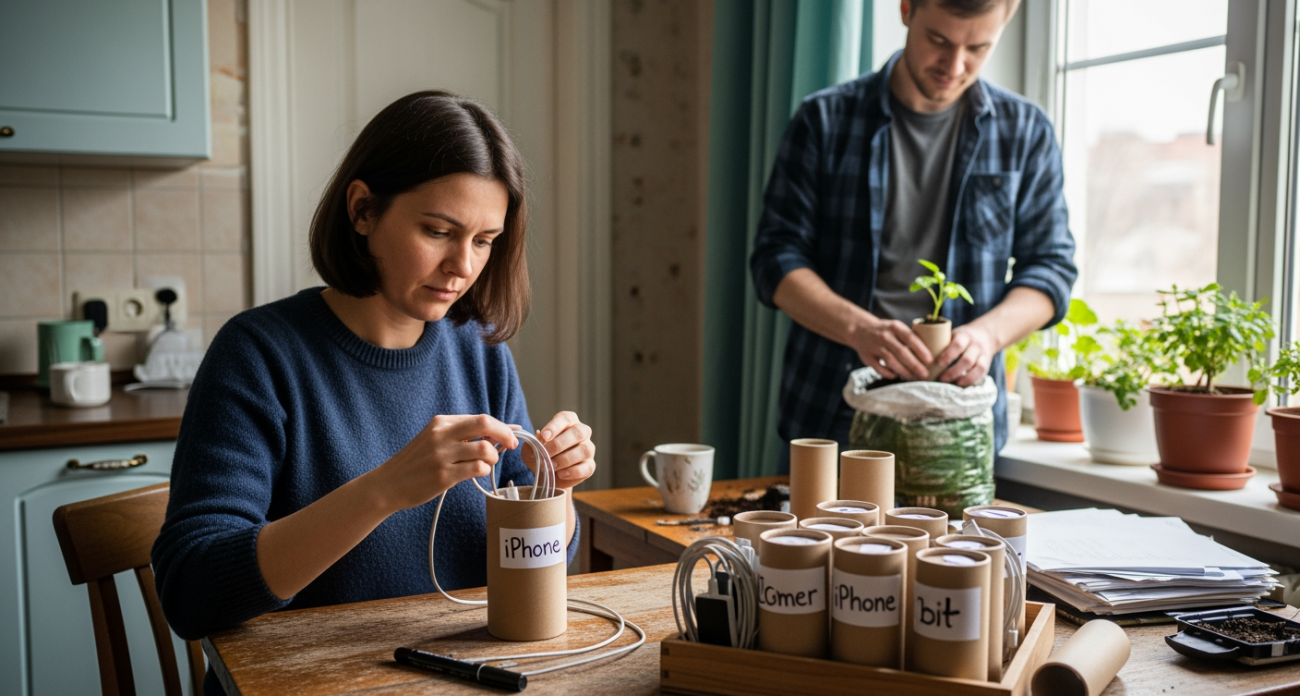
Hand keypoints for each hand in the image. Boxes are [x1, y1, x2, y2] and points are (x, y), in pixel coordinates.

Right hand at [371, 414, 517, 511]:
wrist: (388, 483)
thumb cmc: (416, 462)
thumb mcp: (434, 439)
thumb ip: (461, 434)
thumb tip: (496, 432)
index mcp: (441, 423)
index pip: (480, 418)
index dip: (501, 426)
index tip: (512, 434)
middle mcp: (441, 435)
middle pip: (485, 424)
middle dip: (504, 434)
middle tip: (510, 445)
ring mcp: (442, 455)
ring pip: (484, 448)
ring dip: (493, 457)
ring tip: (486, 464)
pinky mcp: (443, 476)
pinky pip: (477, 469)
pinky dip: (484, 471)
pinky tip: (477, 473)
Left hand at [522, 411, 595, 488]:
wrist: (548, 475)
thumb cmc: (541, 456)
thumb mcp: (531, 449)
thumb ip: (532, 443)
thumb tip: (538, 437)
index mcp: (568, 422)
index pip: (565, 418)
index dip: (554, 426)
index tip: (543, 436)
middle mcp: (581, 432)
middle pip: (578, 432)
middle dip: (559, 444)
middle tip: (546, 454)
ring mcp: (588, 449)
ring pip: (584, 450)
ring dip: (565, 459)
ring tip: (552, 466)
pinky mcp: (590, 466)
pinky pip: (586, 467)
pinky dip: (572, 472)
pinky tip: (561, 474)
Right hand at [850, 316, 933, 379]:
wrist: (859, 329)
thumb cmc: (885, 331)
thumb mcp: (897, 327)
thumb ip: (910, 337)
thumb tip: (930, 354)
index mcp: (895, 327)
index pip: (910, 338)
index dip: (921, 350)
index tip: (930, 360)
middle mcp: (884, 336)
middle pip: (902, 352)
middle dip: (915, 365)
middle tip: (925, 374)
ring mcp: (875, 347)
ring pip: (891, 362)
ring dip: (904, 371)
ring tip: (914, 378)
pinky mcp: (867, 357)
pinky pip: (879, 368)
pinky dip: (889, 374)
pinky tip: (896, 375)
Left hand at [936, 323, 998, 386]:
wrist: (986, 334)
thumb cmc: (961, 337)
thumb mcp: (953, 334)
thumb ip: (941, 343)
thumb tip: (921, 358)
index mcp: (964, 335)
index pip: (957, 344)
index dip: (948, 355)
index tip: (938, 363)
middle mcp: (976, 345)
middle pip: (967, 360)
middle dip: (954, 371)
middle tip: (941, 379)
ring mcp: (983, 355)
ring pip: (978, 368)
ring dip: (965, 378)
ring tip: (953, 384)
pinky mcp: (987, 364)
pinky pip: (982, 374)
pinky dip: (973, 381)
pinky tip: (963, 385)